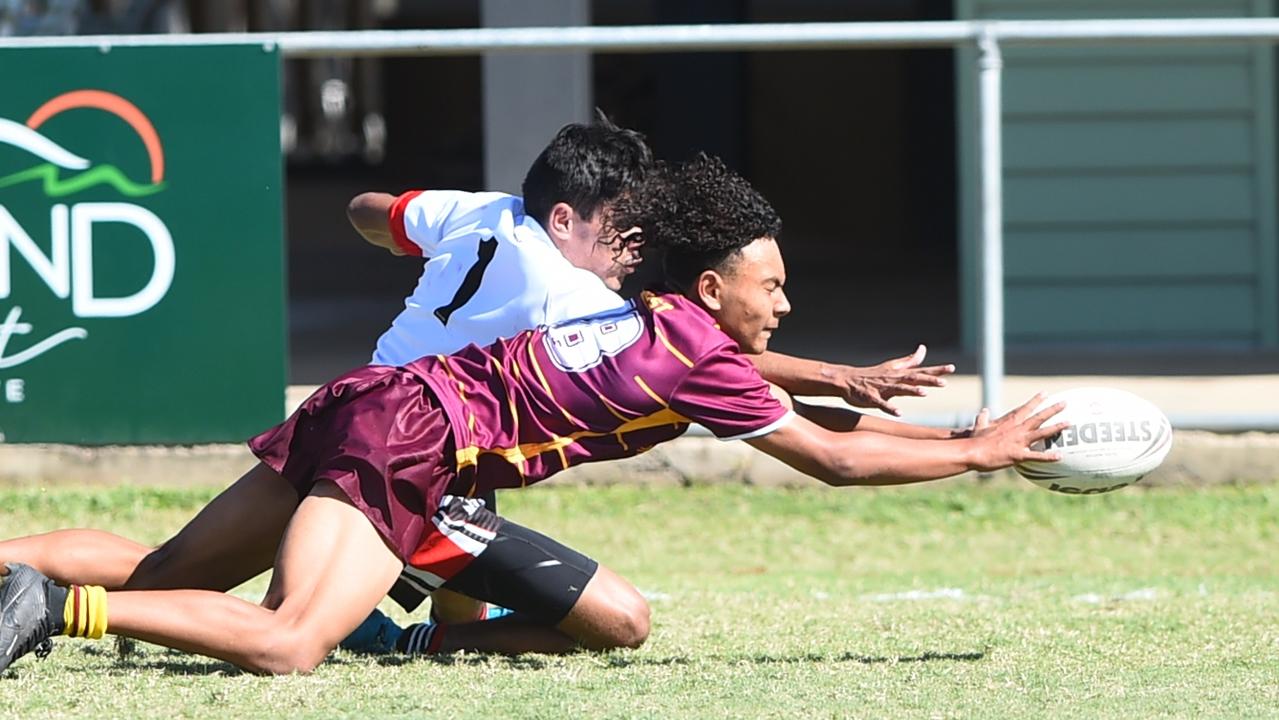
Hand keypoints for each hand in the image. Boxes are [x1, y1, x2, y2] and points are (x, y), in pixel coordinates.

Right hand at [832, 345, 955, 415]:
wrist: (846, 380)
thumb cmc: (871, 375)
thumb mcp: (892, 366)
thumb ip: (910, 360)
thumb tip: (923, 348)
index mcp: (899, 374)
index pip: (921, 371)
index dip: (936, 370)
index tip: (952, 368)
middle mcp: (893, 379)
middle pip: (913, 379)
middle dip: (929, 380)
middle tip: (944, 383)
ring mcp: (882, 388)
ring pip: (899, 389)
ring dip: (911, 391)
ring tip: (924, 393)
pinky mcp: (871, 398)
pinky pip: (881, 403)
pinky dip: (890, 407)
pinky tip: (899, 413)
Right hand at [969, 393, 1068, 471]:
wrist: (972, 452)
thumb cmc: (975, 441)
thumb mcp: (978, 427)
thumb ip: (982, 418)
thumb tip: (983, 410)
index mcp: (1009, 422)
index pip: (1025, 408)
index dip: (1036, 400)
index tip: (1045, 393)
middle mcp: (1017, 429)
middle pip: (1038, 417)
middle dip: (1052, 409)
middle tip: (1064, 403)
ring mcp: (1019, 441)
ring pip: (1042, 433)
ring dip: (1056, 428)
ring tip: (1068, 423)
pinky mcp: (1019, 454)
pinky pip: (1037, 456)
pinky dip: (1049, 457)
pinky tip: (1060, 456)